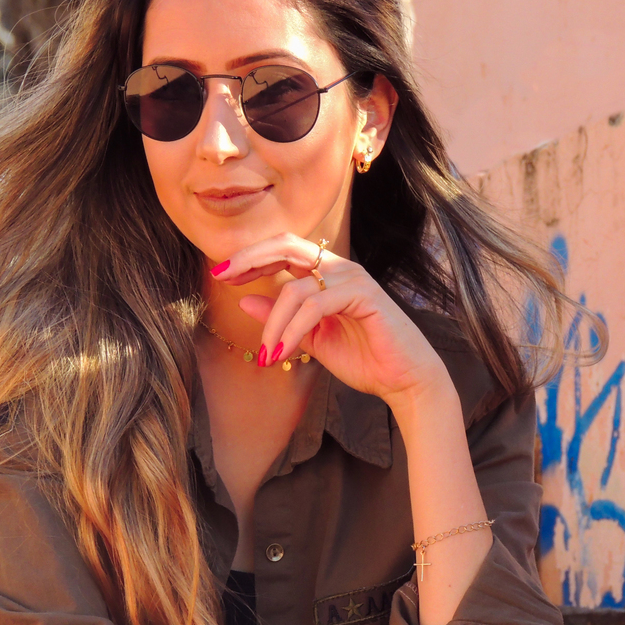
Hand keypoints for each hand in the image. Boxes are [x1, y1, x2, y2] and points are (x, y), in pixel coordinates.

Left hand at [210, 233, 449, 408]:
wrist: (403, 379)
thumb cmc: (363, 357)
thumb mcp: (311, 339)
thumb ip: (282, 320)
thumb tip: (245, 302)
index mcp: (327, 275)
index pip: (283, 250)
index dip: (251, 257)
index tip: (222, 274)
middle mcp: (340, 269)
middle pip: (287, 245)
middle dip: (251, 258)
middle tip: (222, 276)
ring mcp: (353, 279)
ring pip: (296, 288)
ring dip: (273, 324)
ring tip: (268, 353)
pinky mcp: (364, 296)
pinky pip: (314, 306)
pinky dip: (293, 330)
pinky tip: (283, 352)